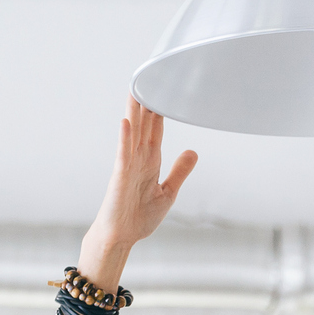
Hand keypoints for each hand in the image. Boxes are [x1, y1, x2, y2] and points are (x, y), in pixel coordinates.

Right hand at [85, 97, 197, 254]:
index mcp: (150, 162)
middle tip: (150, 76)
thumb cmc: (139, 217)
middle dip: (146, 103)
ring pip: (132, 134)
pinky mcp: (120, 178)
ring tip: (135, 89)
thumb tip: (193, 151)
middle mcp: (138, 159)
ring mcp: (127, 167)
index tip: (164, 89)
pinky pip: (123, 155)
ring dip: (134, 113)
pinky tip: (127, 123)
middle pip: (143, 126)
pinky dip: (125, 139)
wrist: (122, 238)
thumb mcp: (168, 192)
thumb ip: (179, 171)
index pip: (156, 130)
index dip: (160, 110)